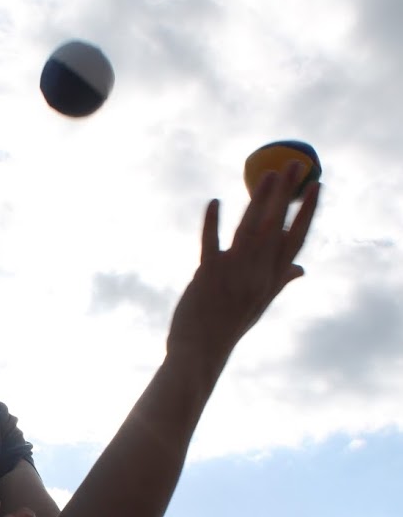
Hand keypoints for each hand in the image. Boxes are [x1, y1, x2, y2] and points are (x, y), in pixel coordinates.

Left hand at [167, 160, 319, 373]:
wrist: (200, 353)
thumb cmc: (227, 326)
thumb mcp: (259, 304)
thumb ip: (279, 281)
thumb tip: (302, 270)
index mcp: (272, 280)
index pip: (296, 239)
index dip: (306, 211)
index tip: (315, 186)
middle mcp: (258, 275)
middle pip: (276, 227)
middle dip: (286, 193)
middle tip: (293, 163)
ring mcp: (234, 274)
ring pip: (250, 230)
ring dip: (258, 200)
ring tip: (267, 174)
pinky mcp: (208, 275)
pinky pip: (210, 243)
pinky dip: (212, 222)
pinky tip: (214, 202)